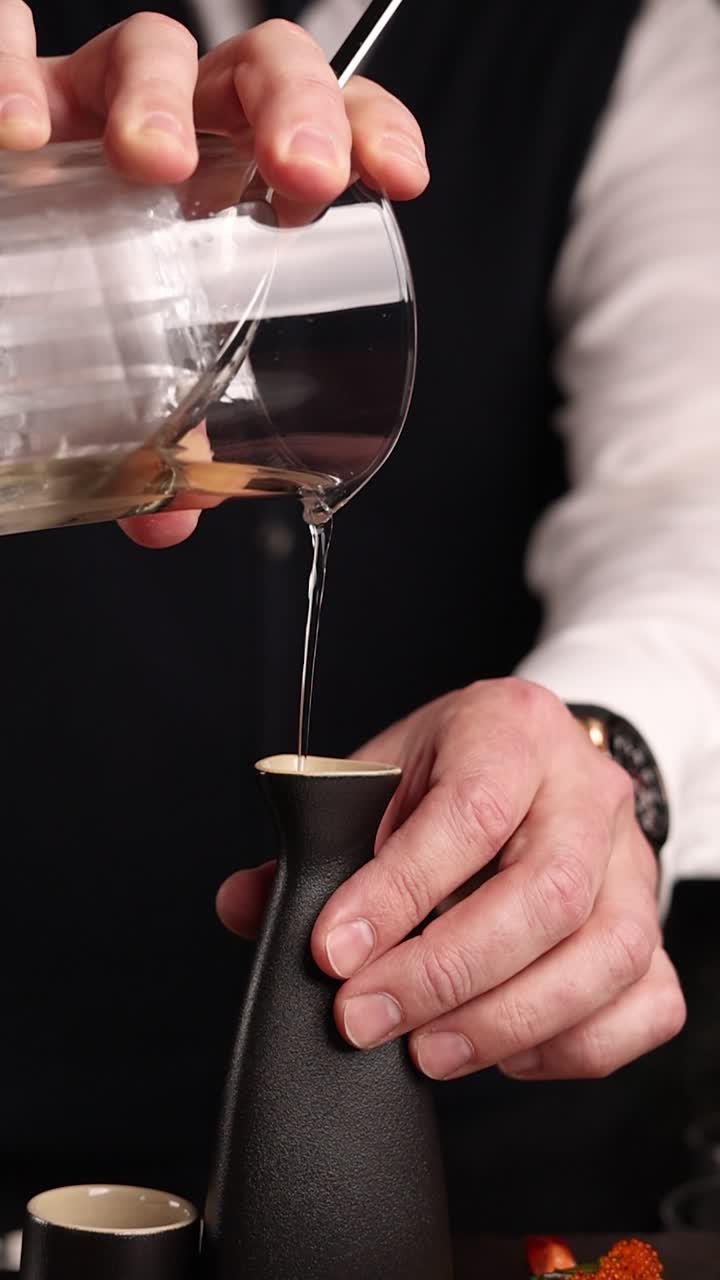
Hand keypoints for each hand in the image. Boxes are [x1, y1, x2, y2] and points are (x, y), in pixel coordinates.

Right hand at [0, 2, 427, 546]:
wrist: (2, 260)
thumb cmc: (83, 302)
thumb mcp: (139, 367)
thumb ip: (166, 437)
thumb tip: (173, 521)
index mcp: (231, 184)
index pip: (327, 127)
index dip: (371, 133)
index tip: (399, 178)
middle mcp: (177, 128)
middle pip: (260, 71)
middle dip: (295, 108)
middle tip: (300, 175)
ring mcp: (95, 98)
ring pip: (153, 45)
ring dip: (160, 92)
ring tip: (151, 161)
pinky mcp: (17, 91)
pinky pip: (10, 38)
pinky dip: (9, 64)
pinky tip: (16, 129)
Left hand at [217, 679, 685, 1080]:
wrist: (534, 761)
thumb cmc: (449, 771)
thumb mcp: (377, 776)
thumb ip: (314, 840)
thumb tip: (244, 905)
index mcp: (513, 729)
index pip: (472, 812)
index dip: (399, 890)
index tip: (332, 951)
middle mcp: (588, 789)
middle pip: (549, 892)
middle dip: (448, 973)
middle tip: (365, 1018)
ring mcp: (633, 860)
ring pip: (608, 954)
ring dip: (508, 1021)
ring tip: (426, 1052)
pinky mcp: (653, 924)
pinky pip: (646, 1001)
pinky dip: (577, 1044)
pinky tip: (508, 1052)